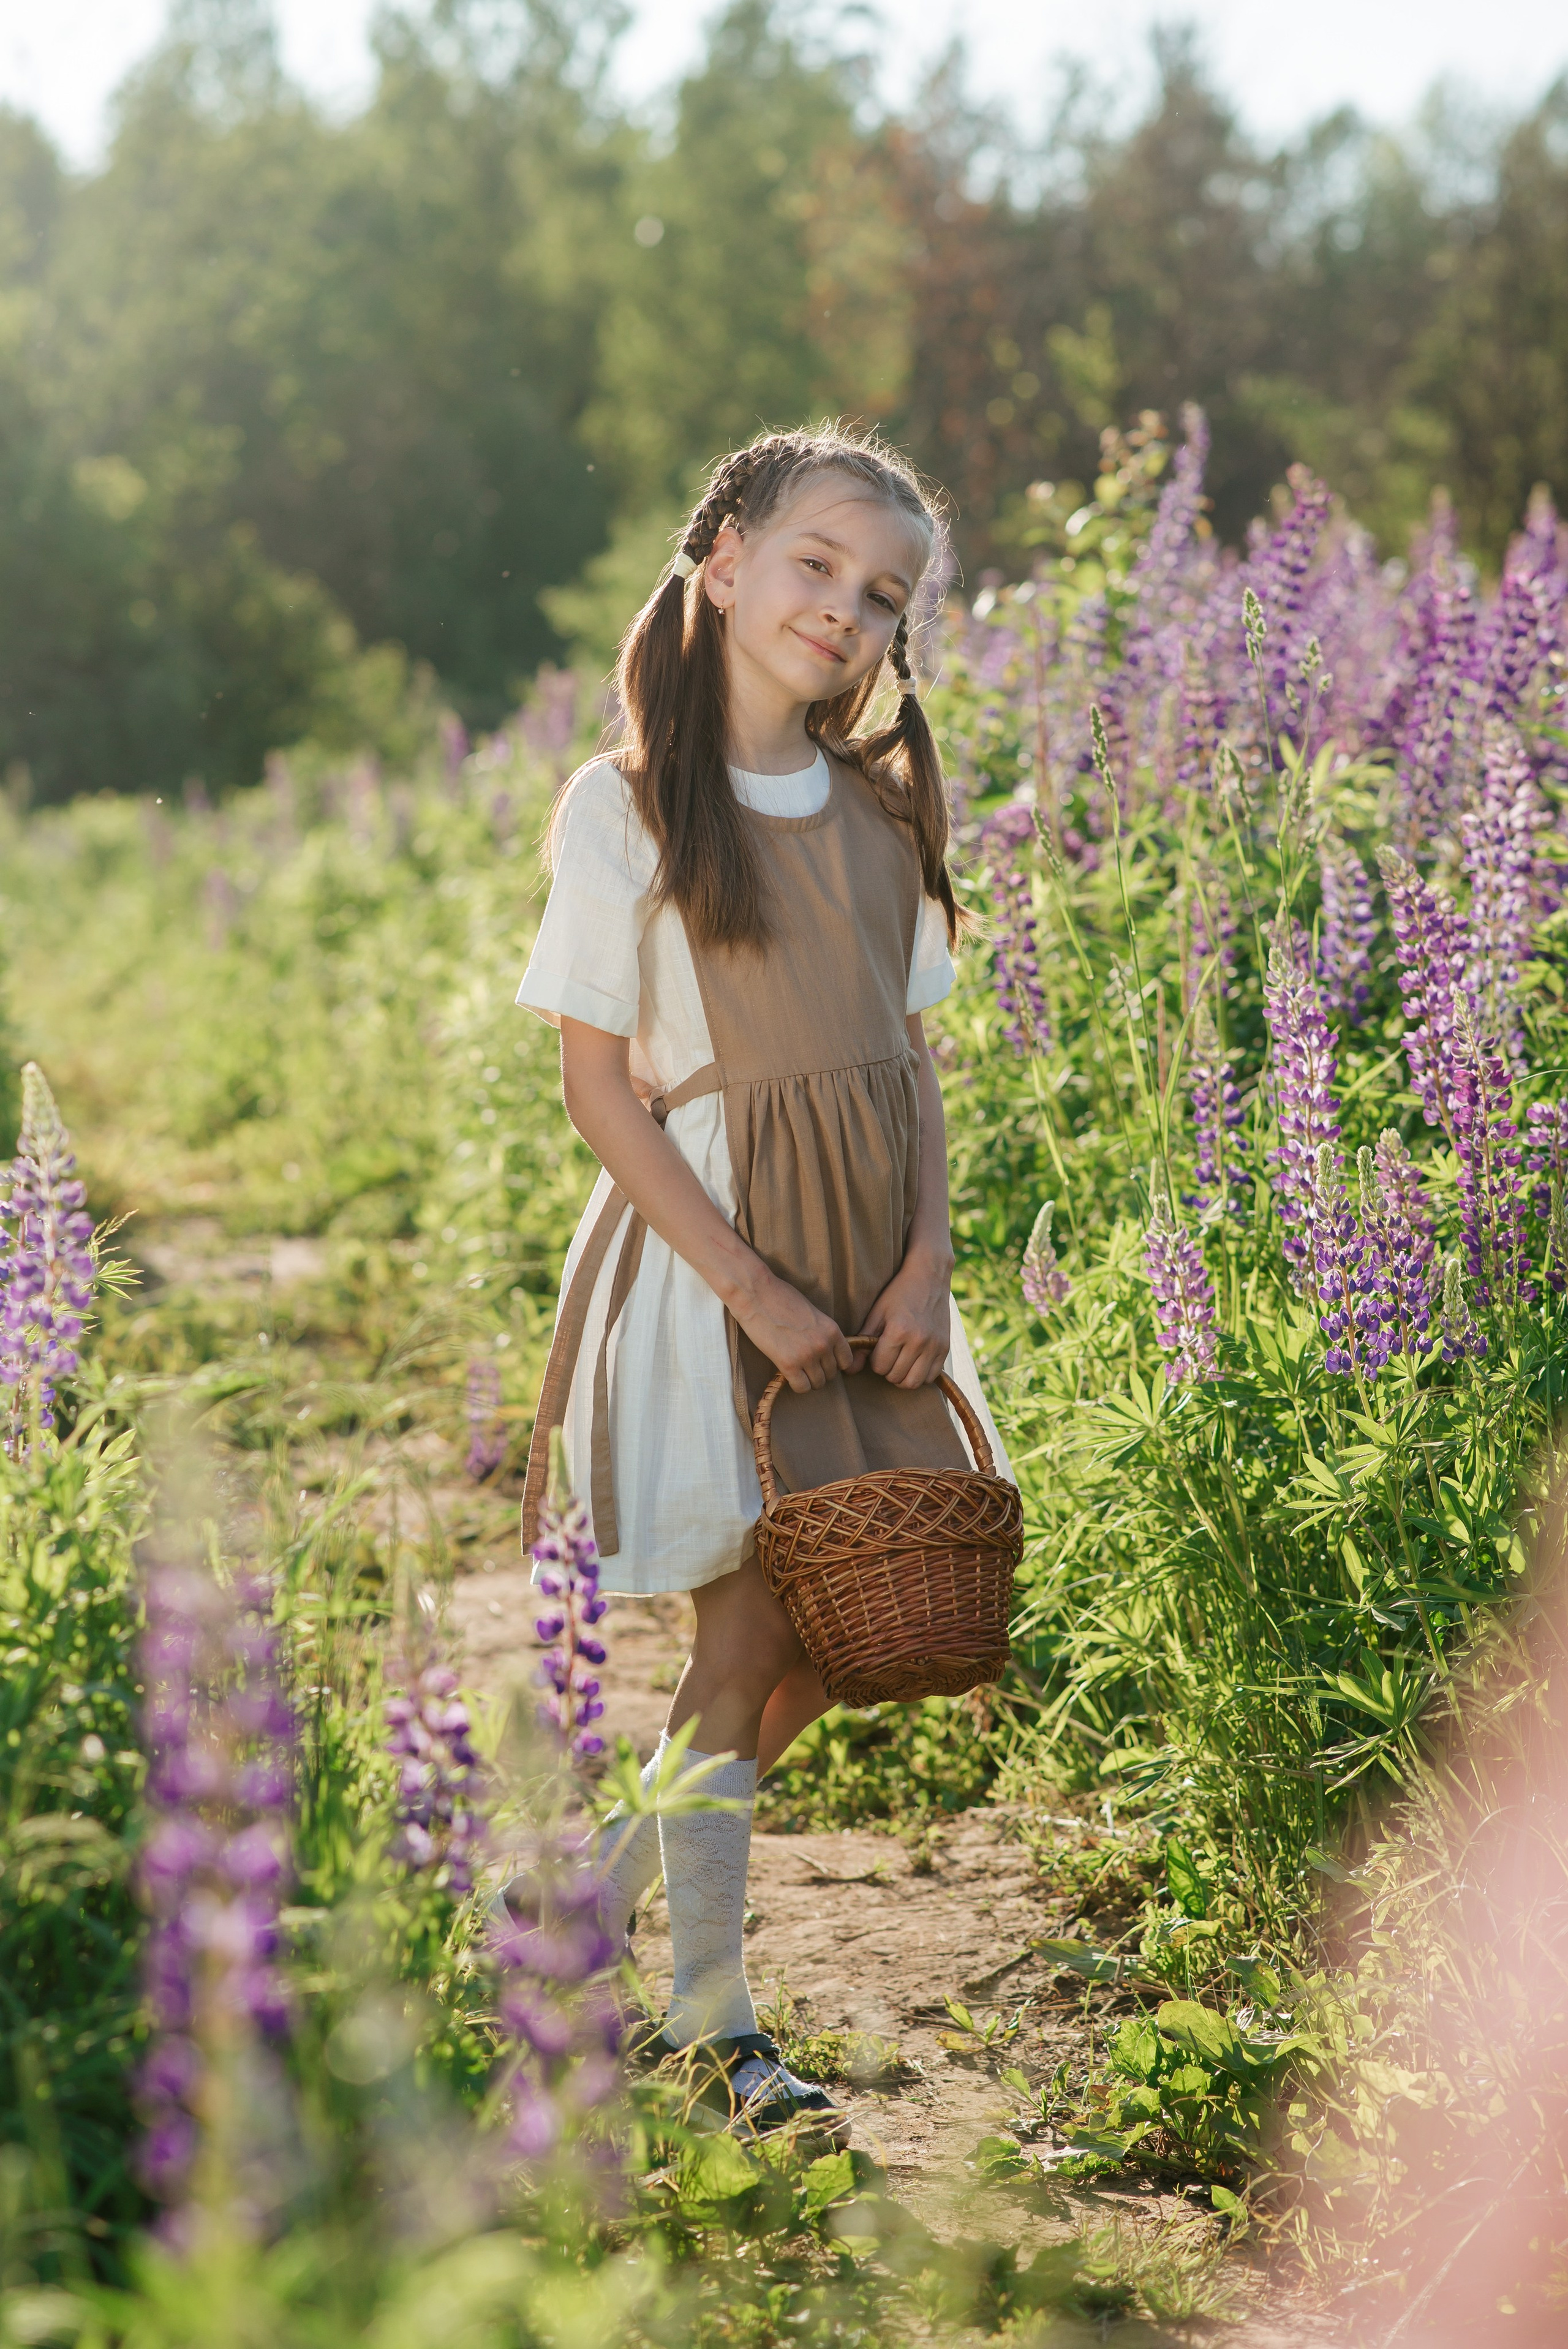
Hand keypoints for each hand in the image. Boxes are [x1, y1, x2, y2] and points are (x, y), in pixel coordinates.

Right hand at [732, 1266, 853, 1394]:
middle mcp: (823, 1344)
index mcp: (832, 1330)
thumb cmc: (781, 1298)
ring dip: (808, 1380)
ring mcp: (807, 1355)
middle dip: (819, 1372)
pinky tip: (789, 1374)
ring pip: (818, 1383)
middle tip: (805, 1365)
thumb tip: (826, 1350)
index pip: (846, 1360)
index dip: (834, 1363)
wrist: (756, 1295)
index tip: (823, 1361)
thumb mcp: (812, 1313)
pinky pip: (802, 1387)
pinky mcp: (788, 1364)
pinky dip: (797, 1385)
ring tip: (797, 1370)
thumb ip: (822, 1332)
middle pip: (831, 1374)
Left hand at [858, 1245, 951, 1388]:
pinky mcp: (945, 1348)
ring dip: (902, 1377)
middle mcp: (919, 1341)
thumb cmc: (898, 1292)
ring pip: (913, 1382)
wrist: (929, 1276)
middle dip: (887, 1370)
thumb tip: (850, 1370)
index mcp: (899, 1331)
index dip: (874, 1361)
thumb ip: (863, 1342)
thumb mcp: (876, 1313)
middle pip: (896, 1377)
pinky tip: (914, 1362)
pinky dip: (920, 1375)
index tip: (876, 1349)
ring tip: (899, 1362)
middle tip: (887, 1356)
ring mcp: (935, 1345)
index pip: (880, 1366)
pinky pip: (931, 1377)